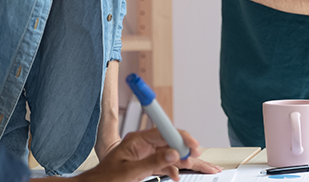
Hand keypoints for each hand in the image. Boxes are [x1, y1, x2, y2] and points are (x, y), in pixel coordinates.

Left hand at [78, 128, 219, 181]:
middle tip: (205, 162)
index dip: (182, 139)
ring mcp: (145, 154)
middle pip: (172, 143)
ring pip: (172, 155)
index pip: (165, 132)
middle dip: (189, 152)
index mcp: (137, 140)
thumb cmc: (104, 180)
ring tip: (203, 169)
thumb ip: (152, 163)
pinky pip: (165, 164)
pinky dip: (175, 170)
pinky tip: (179, 176)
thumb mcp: (129, 173)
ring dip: (186, 162)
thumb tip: (174, 153)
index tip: (194, 147)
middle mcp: (143, 144)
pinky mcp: (146, 164)